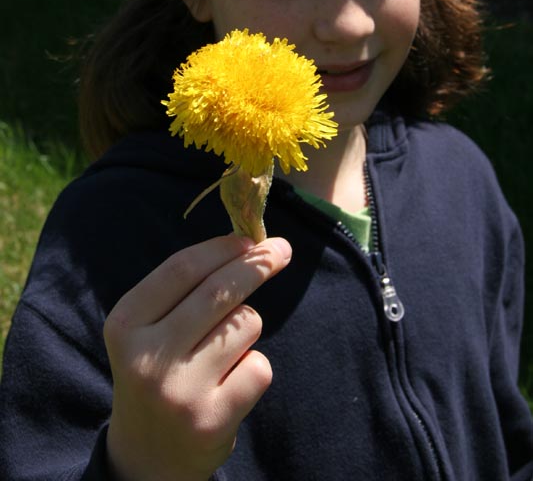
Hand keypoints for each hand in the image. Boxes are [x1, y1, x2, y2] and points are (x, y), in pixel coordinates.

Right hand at [104, 234, 291, 480]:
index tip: (250, 239)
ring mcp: (179, 391)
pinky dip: (254, 367)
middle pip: (219, 291)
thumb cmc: (158, 372)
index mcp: (125, 324)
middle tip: (282, 249)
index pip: (183, 268)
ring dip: (249, 327)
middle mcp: (147, 357)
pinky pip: (259, 366)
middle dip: (257, 264)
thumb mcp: (149, 329)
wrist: (147, 458)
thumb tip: (247, 244)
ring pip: (246, 324)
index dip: (222, 248)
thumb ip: (186, 289)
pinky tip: (229, 386)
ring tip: (223, 353)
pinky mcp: (212, 420)